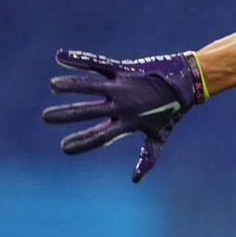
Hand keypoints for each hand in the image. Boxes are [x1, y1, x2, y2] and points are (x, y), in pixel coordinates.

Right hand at [41, 49, 207, 181]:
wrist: (188, 82)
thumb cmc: (172, 110)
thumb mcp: (159, 135)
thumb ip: (147, 156)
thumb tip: (136, 180)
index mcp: (129, 123)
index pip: (101, 137)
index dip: (82, 143)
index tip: (64, 148)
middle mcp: (124, 105)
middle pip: (89, 111)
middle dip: (66, 114)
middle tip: (47, 117)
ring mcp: (124, 85)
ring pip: (91, 85)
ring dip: (70, 85)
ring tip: (53, 86)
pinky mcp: (125, 68)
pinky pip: (98, 63)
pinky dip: (78, 59)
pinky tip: (60, 56)